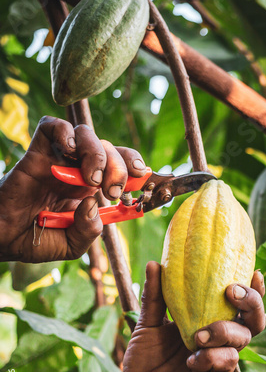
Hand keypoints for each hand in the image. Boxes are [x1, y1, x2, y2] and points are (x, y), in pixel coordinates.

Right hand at [0, 116, 146, 262]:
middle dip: (120, 166)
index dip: (135, 167)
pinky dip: (64, 131)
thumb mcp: (72, 245)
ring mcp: (58, 160)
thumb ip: (89, 230)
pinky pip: (51, 126)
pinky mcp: (36, 153)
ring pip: (86, 134)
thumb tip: (94, 201)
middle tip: (114, 190)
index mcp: (91, 189)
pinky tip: (67, 149)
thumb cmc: (36, 240)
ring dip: (97, 153)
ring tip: (91, 179)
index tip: (144, 177)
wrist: (3, 239)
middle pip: (109, 150)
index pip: (121, 167)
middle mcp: (78, 171)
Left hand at [93, 261, 265, 371]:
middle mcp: (220, 341)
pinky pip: (227, 363)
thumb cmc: (145, 358)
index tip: (253, 272)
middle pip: (253, 320)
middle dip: (251, 303)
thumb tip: (155, 263)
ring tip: (197, 335)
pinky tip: (191, 360)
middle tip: (231, 292)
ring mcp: (219, 361)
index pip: (238, 305)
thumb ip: (155, 296)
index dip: (252, 290)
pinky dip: (211, 357)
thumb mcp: (148, 323)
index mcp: (209, 322)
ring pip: (242, 339)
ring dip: (223, 331)